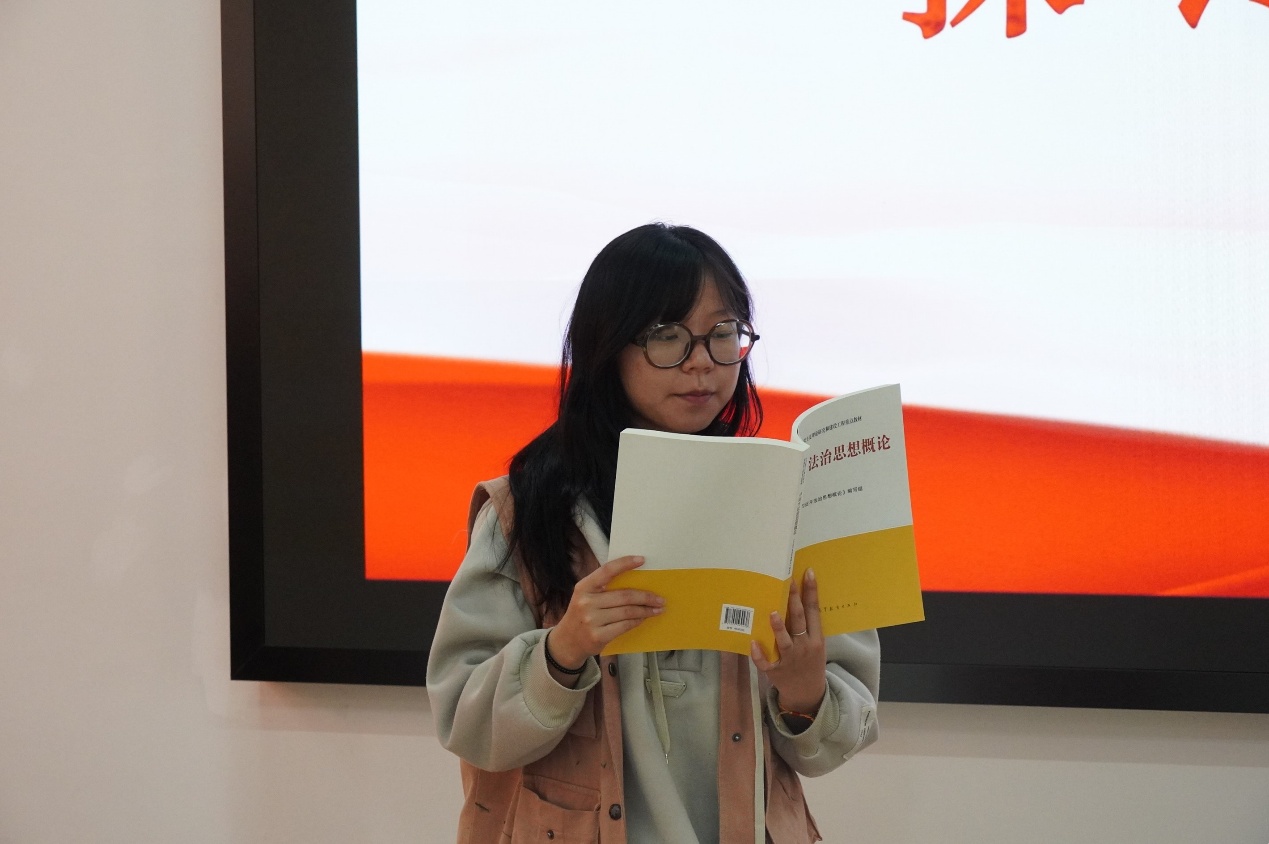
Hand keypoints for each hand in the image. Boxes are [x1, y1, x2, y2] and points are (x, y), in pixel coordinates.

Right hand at [547, 555, 664, 670]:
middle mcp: (586, 602)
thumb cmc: (581, 615)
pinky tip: (643, 618)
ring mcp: (591, 620)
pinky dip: (637, 621)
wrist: (567, 642)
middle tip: (659, 598)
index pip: (607, 571)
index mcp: (583, 587)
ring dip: (645, 610)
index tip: (642, 560)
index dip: (625, 564)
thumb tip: (635, 580)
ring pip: (627, 612)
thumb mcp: (585, 597)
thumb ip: (603, 588)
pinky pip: (625, 625)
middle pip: (624, 595)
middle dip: (646, 596)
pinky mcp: (598, 636)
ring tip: (657, 608)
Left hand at [750, 568, 826, 714]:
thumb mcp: (816, 645)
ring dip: (778, 627)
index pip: (814, 611)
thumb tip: (796, 597)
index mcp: (816, 639)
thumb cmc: (810, 662)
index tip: (808, 572)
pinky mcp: (776, 671)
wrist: (808, 695)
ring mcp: (790, 660)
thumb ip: (808, 626)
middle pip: (799, 621)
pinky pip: (766, 663)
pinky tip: (753, 643)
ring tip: (772, 613)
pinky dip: (759, 654)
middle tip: (788, 581)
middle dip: (794, 601)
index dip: (811, 592)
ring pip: (784, 642)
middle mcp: (804, 647)